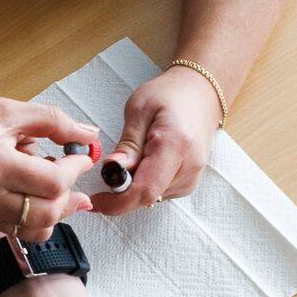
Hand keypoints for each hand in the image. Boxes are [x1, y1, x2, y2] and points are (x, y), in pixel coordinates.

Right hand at [0, 92, 96, 241]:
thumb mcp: (2, 109)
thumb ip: (50, 122)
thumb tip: (87, 135)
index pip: (52, 183)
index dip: (75, 170)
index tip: (80, 155)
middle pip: (48, 213)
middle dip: (70, 193)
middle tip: (73, 171)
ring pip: (34, 229)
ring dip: (55, 210)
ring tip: (58, 187)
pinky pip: (15, 229)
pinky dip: (32, 215)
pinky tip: (32, 193)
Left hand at [92, 66, 222, 213]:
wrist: (200, 94)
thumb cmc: (169, 95)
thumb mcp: (139, 109)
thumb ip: (127, 144)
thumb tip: (112, 170)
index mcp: (176, 145)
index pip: (145, 189)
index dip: (117, 202)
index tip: (95, 200)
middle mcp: (189, 167)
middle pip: (146, 197)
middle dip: (121, 191)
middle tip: (110, 167)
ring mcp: (192, 177)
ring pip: (150, 198)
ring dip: (133, 186)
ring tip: (134, 154)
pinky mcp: (189, 183)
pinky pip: (158, 193)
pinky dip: (144, 183)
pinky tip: (146, 160)